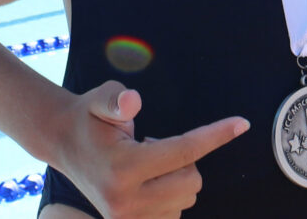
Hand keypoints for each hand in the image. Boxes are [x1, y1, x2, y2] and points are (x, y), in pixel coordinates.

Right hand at [52, 81, 246, 218]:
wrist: (64, 144)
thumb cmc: (89, 117)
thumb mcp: (101, 98)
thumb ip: (117, 98)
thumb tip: (133, 100)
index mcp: (121, 168)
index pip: (184, 151)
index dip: (216, 135)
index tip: (242, 123)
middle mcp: (124, 201)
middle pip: (191, 180)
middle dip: (186, 158)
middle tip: (153, 143)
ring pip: (186, 198)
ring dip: (177, 176)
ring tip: (147, 162)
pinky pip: (176, 213)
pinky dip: (172, 194)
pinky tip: (149, 181)